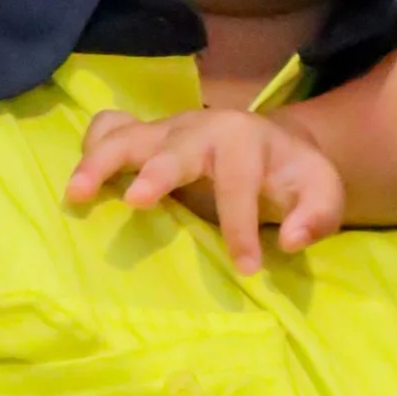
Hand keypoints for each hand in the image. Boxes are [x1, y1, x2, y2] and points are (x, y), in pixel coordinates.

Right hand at [66, 107, 345, 273]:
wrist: (273, 143)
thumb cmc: (292, 175)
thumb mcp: (321, 192)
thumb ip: (317, 216)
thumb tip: (292, 241)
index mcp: (246, 139)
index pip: (239, 183)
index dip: (242, 226)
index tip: (247, 268)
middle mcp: (200, 127)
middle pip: (175, 147)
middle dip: (158, 172)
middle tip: (138, 203)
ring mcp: (166, 130)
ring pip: (127, 135)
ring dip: (100, 161)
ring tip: (75, 195)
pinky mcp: (144, 137)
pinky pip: (107, 129)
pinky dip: (90, 148)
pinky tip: (78, 184)